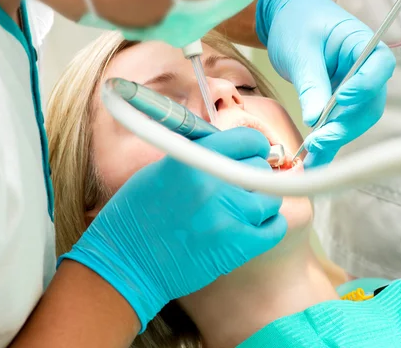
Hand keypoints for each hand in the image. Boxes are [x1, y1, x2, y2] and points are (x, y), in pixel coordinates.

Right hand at [59, 128, 284, 331]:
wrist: (125, 262)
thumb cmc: (137, 214)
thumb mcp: (163, 168)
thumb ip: (201, 156)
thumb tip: (234, 149)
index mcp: (194, 159)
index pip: (248, 139)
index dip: (255, 146)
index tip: (254, 153)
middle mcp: (213, 183)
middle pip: (260, 169)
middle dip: (254, 175)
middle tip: (242, 185)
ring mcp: (227, 216)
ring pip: (271, 199)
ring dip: (261, 202)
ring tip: (243, 209)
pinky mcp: (236, 246)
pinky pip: (275, 229)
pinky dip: (270, 226)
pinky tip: (256, 226)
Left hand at [256, 0, 394, 166]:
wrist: (288, 18)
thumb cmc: (297, 22)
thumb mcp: (300, 50)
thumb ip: (310, 83)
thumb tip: (315, 118)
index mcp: (363, 44)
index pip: (379, 66)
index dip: (366, 85)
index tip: (342, 97)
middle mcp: (365, 70)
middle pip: (369, 103)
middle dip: (345, 125)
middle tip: (318, 140)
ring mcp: (355, 88)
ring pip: (356, 120)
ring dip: (336, 139)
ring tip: (312, 158)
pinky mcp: (341, 104)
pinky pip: (339, 126)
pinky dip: (328, 144)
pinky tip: (315, 162)